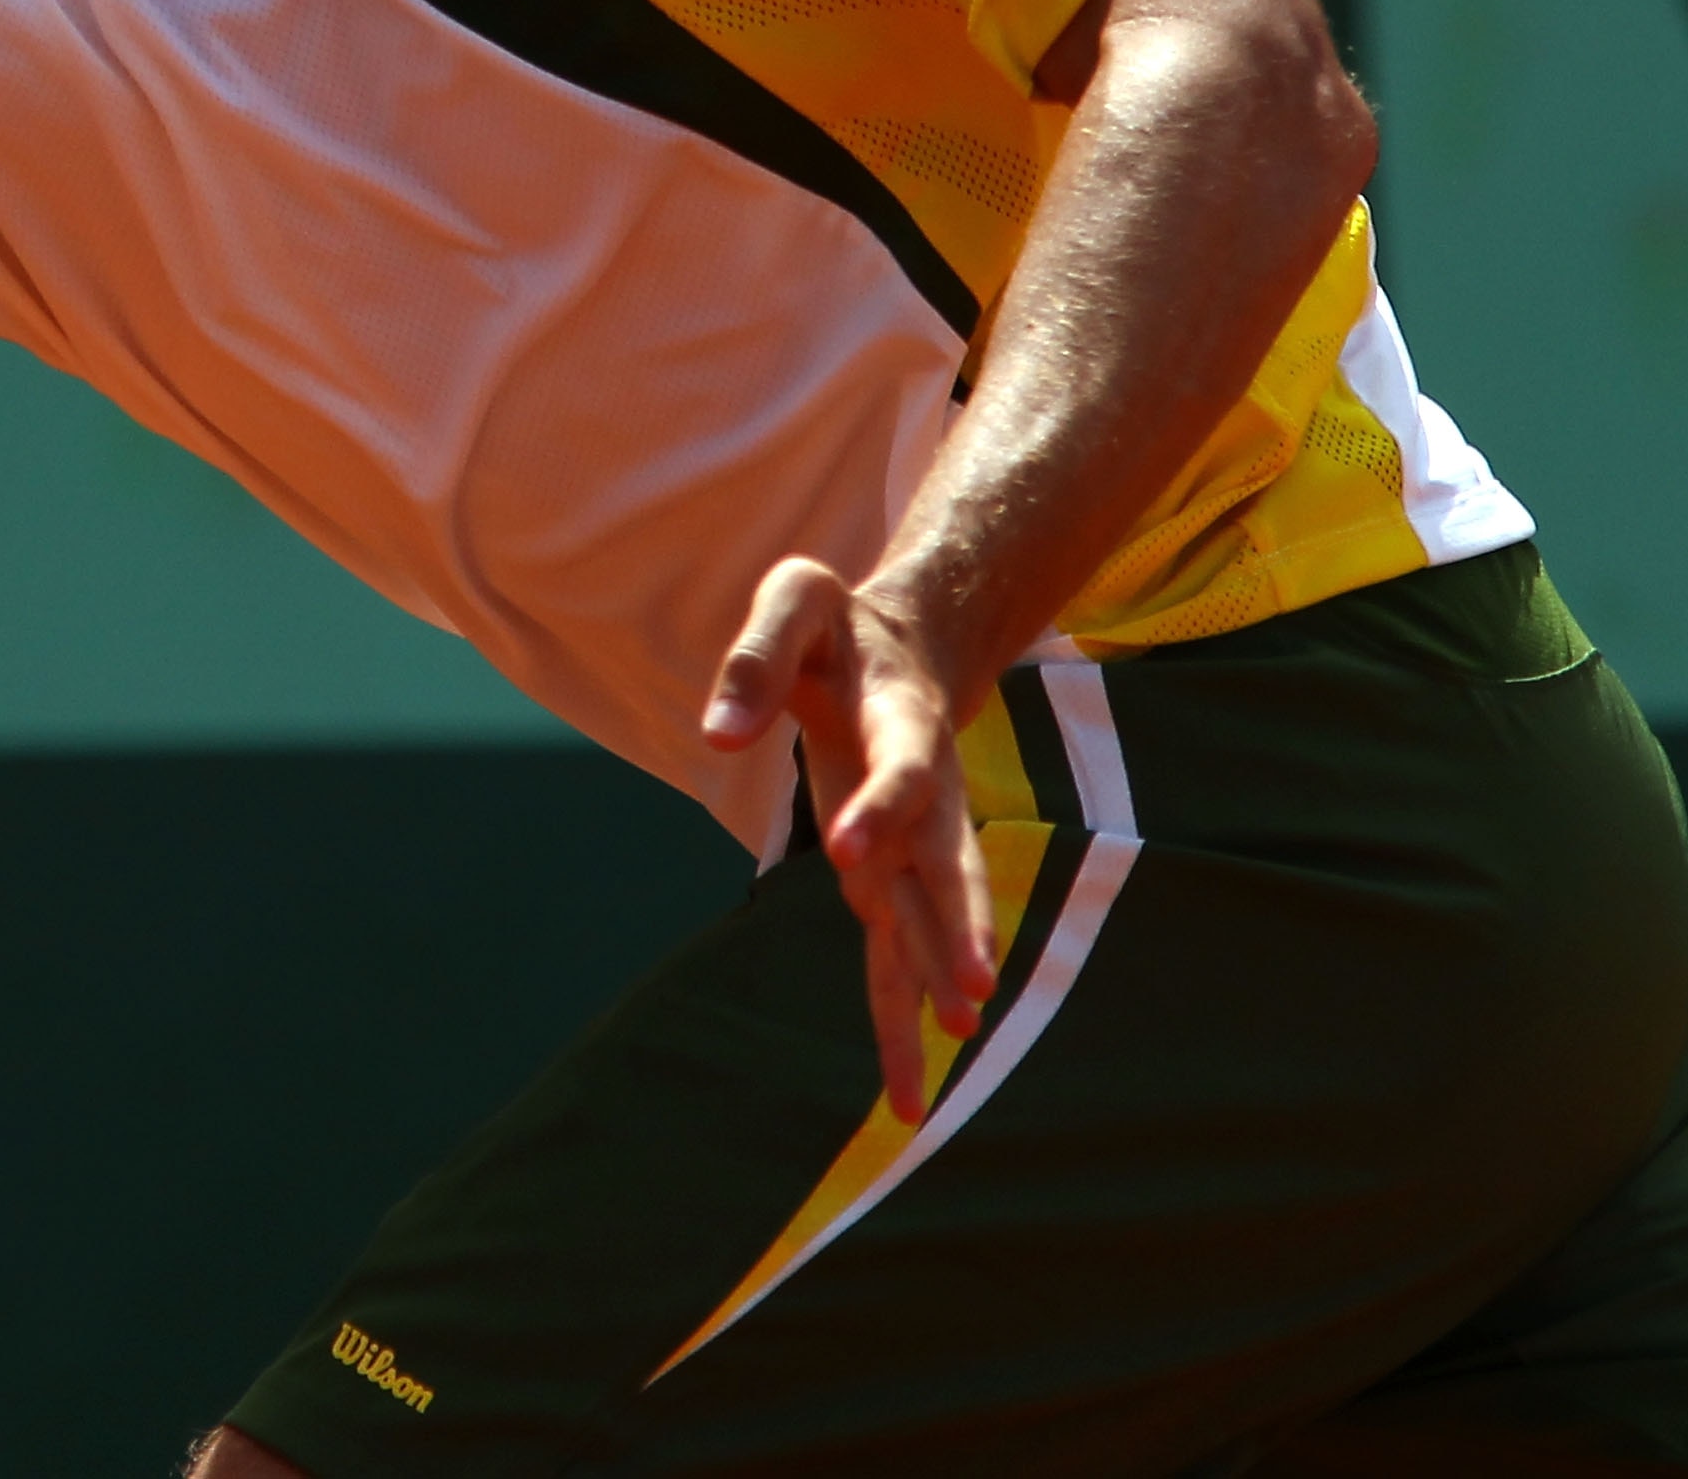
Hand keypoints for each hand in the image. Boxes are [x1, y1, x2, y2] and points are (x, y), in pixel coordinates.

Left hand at [700, 555, 997, 1123]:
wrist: (905, 644)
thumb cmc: (834, 619)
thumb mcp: (793, 599)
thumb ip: (755, 658)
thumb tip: (714, 735)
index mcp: (904, 721)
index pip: (901, 771)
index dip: (877, 809)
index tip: (845, 853)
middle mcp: (927, 792)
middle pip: (944, 864)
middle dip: (957, 927)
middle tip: (972, 989)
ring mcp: (914, 841)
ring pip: (931, 920)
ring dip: (943, 981)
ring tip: (959, 1047)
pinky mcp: (890, 872)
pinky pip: (899, 949)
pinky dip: (903, 1013)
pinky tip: (910, 1088)